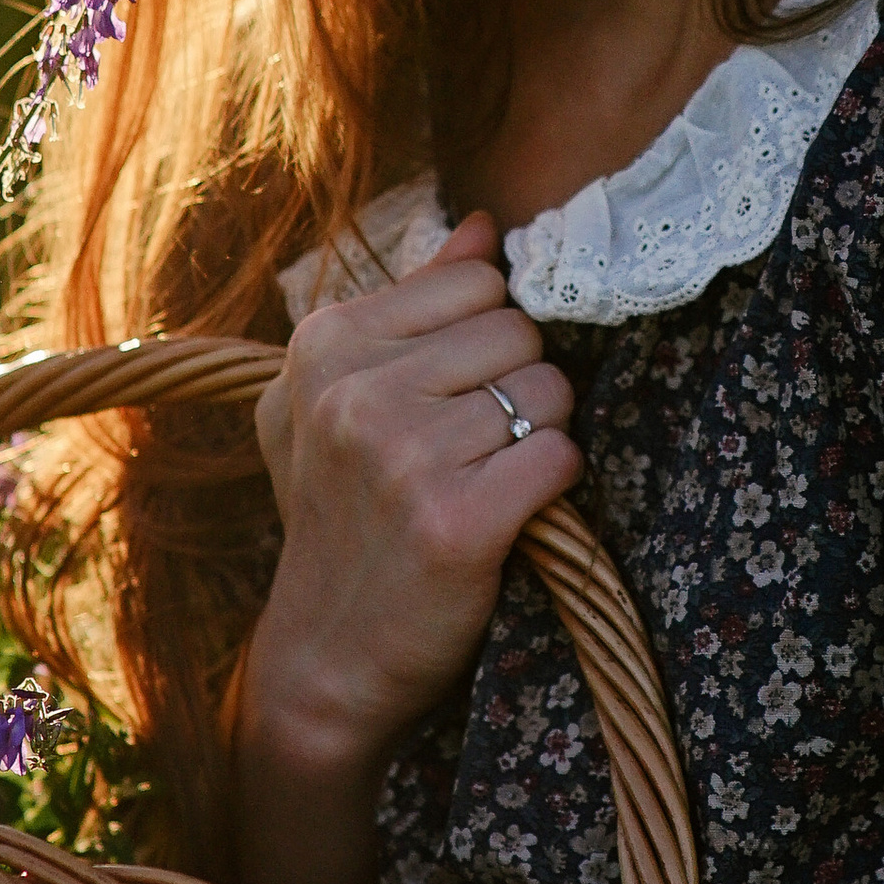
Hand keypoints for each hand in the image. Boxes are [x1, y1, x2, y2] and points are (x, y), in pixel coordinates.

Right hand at [249, 209, 579, 777]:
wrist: (328, 657)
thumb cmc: (340, 515)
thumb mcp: (334, 398)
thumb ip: (410, 302)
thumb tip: (484, 225)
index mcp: (323, 343)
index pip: (477, 284)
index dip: (487, 340)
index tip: (453, 396)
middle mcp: (354, 391)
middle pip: (519, 333)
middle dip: (520, 386)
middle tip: (476, 447)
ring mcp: (401, 457)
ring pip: (548, 394)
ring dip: (538, 438)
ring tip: (488, 480)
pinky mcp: (455, 522)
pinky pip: (559, 457)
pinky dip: (554, 486)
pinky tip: (512, 515)